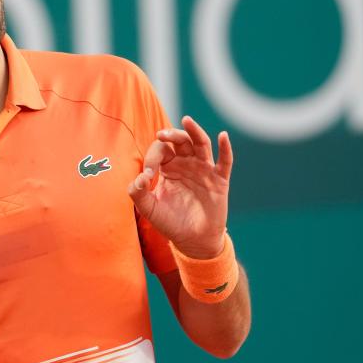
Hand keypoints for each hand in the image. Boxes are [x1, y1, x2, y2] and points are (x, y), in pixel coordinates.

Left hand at [127, 115, 233, 258]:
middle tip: (161, 134)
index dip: (152, 158)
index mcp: (168, 168)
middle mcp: (186, 164)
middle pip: (180, 141)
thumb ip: (137, 192)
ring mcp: (204, 170)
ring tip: (186, 120)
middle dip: (171, 135)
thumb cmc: (169, 222)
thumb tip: (140, 177)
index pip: (160, 151)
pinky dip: (225, 148)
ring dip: (194, 131)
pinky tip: (222, 136)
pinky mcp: (219, 180)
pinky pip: (224, 161)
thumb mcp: (148, 208)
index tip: (148, 175)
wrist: (192, 241)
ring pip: (200, 144)